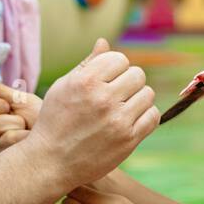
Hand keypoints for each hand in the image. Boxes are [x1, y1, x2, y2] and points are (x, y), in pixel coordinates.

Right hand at [0, 73, 41, 155]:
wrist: (60, 133)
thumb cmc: (41, 116)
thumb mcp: (22, 100)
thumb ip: (1, 91)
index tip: (6, 105)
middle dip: (9, 118)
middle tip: (22, 120)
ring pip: (0, 133)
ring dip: (19, 128)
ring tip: (29, 131)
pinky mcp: (5, 159)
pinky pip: (10, 142)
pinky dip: (25, 138)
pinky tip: (31, 140)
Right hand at [27, 38, 158, 192]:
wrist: (50, 161)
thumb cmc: (55, 120)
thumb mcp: (64, 86)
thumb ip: (87, 63)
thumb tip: (104, 42)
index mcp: (86, 81)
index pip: (120, 59)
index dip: (115, 68)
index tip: (107, 80)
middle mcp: (103, 98)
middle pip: (138, 75)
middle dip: (128, 82)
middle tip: (116, 95)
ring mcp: (117, 120)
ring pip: (148, 94)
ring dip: (138, 99)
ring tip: (122, 108)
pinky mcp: (128, 140)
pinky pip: (153, 116)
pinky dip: (146, 117)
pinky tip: (131, 120)